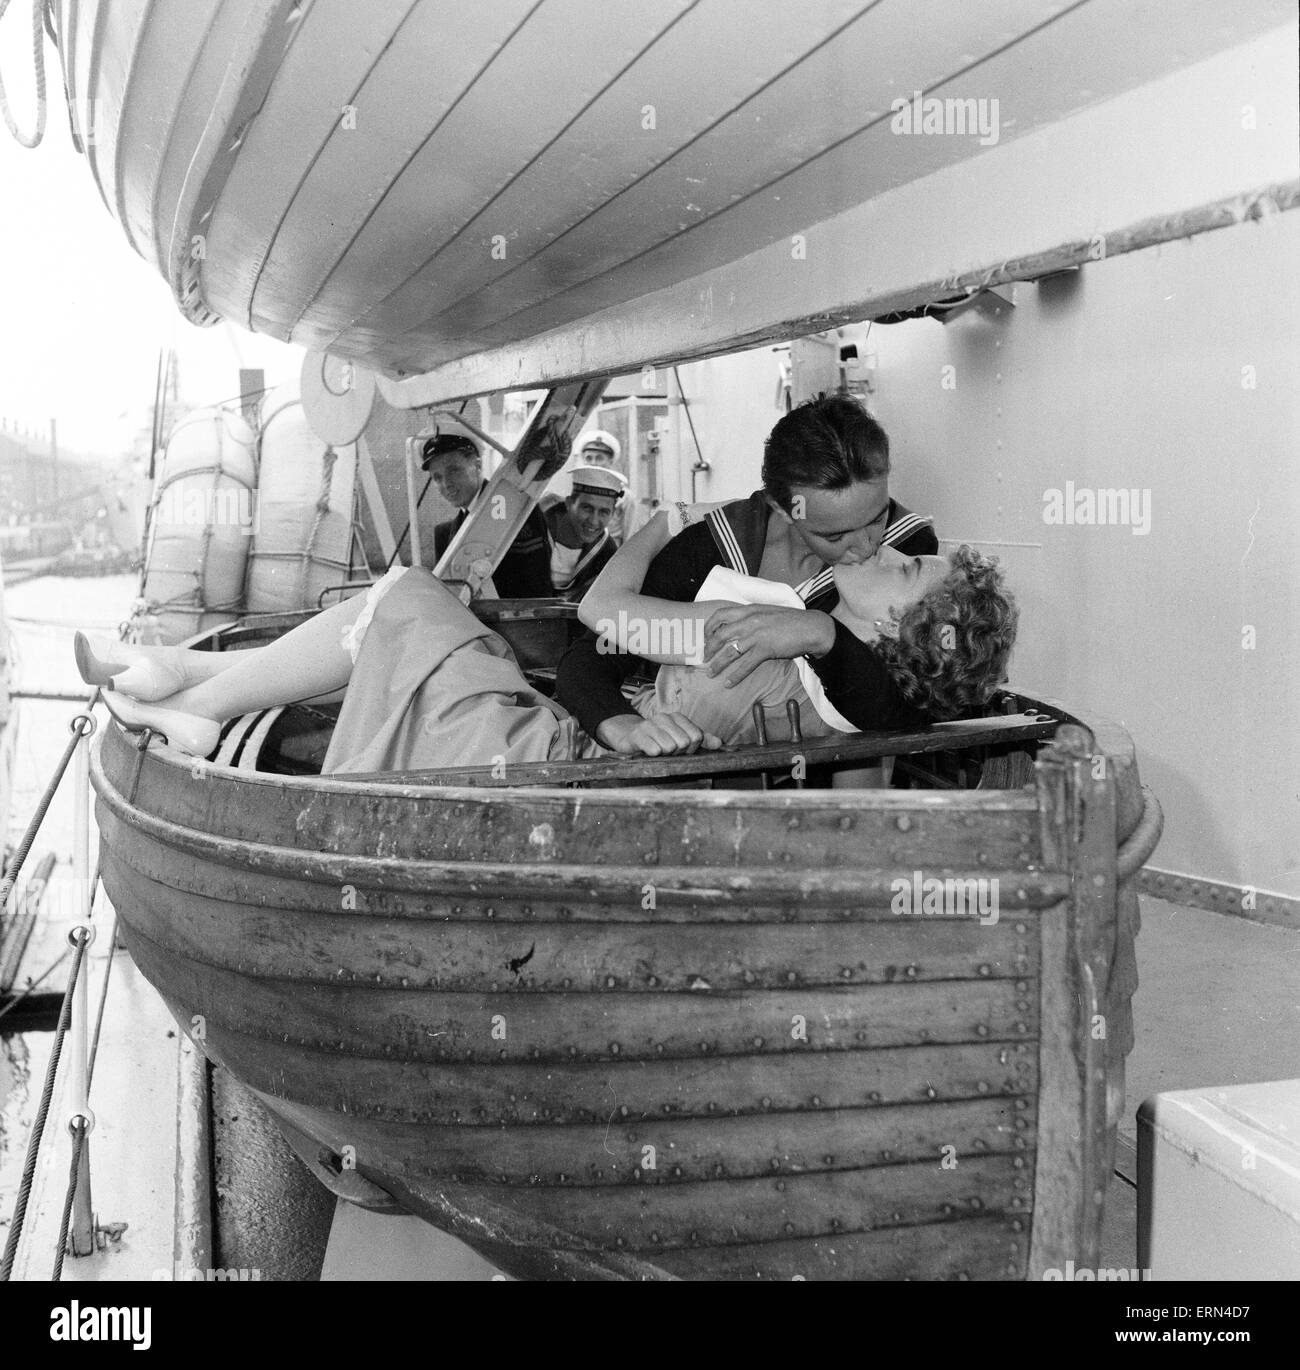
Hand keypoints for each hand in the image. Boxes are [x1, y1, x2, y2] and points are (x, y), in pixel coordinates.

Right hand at [595, 712, 721, 756]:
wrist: (629, 736)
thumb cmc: (658, 738)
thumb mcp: (680, 737)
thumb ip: (701, 739)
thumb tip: (719, 743)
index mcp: (677, 717)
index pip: (697, 736)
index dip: (691, 748)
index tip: (681, 749)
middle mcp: (664, 718)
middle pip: (684, 742)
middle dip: (678, 752)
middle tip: (667, 751)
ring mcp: (650, 725)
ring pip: (670, 747)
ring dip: (665, 754)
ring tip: (657, 750)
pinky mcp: (637, 736)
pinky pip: (654, 750)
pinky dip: (653, 755)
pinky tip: (648, 752)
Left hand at [702, 606, 834, 686]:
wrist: (810, 627)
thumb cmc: (790, 621)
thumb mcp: (767, 612)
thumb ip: (751, 616)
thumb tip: (737, 625)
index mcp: (749, 610)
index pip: (720, 614)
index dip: (709, 626)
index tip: (705, 636)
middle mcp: (749, 621)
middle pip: (720, 635)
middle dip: (709, 648)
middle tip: (704, 658)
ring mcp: (756, 635)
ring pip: (729, 652)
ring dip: (718, 664)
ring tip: (710, 673)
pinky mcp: (765, 649)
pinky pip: (745, 665)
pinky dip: (735, 676)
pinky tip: (728, 683)